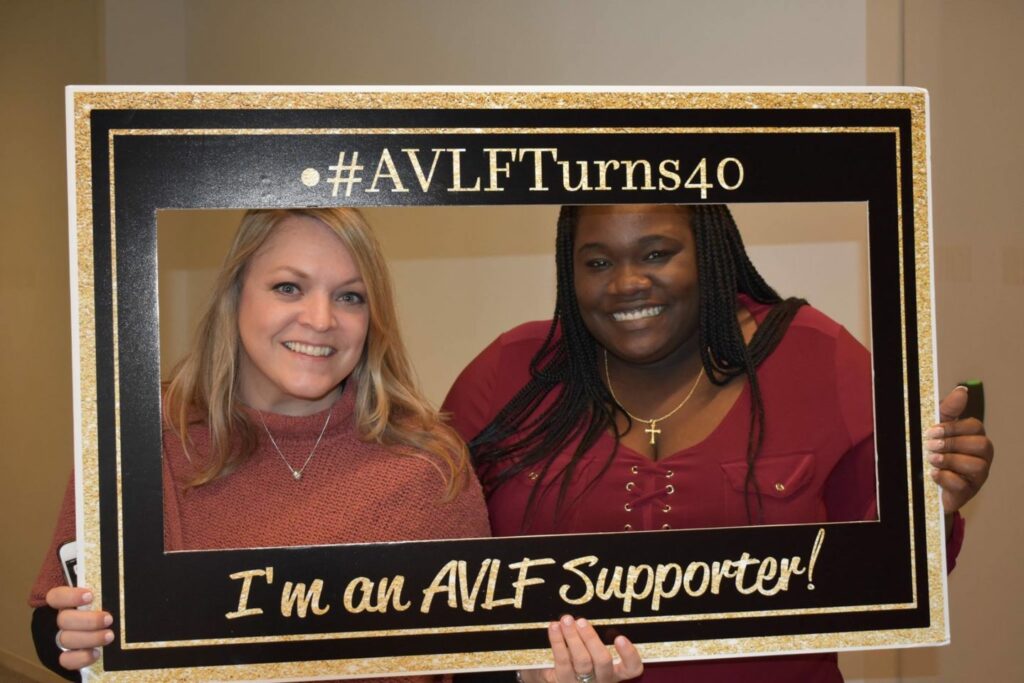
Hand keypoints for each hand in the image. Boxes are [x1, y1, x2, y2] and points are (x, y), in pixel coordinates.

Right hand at [45, 586, 112, 670]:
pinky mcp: (71, 656)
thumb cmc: (114, 606)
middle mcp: (65, 619)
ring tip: (110, 636)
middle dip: (88, 620)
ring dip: (89, 638)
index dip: (69, 596)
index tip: (90, 596)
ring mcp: (66, 638)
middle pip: (64, 620)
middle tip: (109, 619)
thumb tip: (128, 574)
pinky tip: (97, 653)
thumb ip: (110, 588)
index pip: (57, 596)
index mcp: (70, 602)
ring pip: (66, 639)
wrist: (117, 631)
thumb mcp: (112, 595)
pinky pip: (66, 660)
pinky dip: (81, 658)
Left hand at [519, 614, 642, 682]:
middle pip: (603, 662)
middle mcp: (602, 679)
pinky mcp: (563, 681)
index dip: (629, 655)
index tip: (620, 637)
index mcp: (615, 671)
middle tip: (581, 621)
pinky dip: (558, 642)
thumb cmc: (577, 656)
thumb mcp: (591, 649)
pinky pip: (562, 661)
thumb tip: (592, 601)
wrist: (552, 677)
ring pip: (582, 662)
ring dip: (573, 637)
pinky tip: (554, 627)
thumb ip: (595, 633)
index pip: (632, 668)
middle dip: (592, 639)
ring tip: (566, 620)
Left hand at [925, 386, 993, 516]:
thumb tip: (962, 390)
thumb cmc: (934, 450)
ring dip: (950, 460)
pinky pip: (963, 484)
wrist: (923, 480)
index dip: (953, 428)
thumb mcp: (938, 427)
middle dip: (953, 443)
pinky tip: (933, 474)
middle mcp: (982, 455)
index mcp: (975, 436)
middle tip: (930, 445)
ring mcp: (978, 475)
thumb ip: (948, 410)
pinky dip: (946, 478)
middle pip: (981, 445)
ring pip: (976, 465)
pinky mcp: (968, 491)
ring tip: (932, 460)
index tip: (932, 430)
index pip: (975, 426)